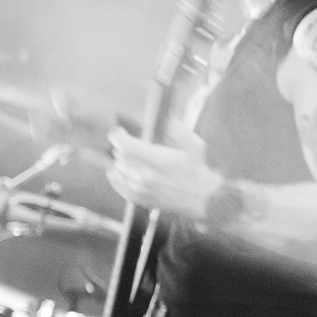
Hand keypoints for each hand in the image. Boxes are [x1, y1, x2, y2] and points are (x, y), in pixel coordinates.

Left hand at [105, 129, 222, 219]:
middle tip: (129, 143)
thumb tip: (167, 117)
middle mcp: (148, 176)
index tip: (119, 132)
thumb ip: (179, 131)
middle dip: (122, 147)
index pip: (127, 146)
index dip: (119, 136)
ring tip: (126, 157)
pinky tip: (114, 173)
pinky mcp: (142, 199)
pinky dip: (116, 179)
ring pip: (119, 171)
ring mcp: (143, 190)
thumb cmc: (198, 169)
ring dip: (120, 162)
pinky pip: (121, 188)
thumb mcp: (195, 146)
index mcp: (159, 161)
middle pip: (121, 157)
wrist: (203, 198)